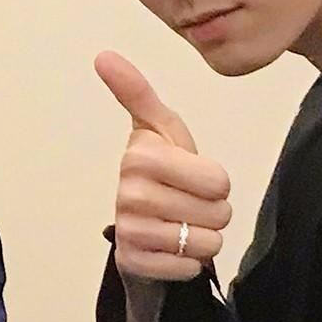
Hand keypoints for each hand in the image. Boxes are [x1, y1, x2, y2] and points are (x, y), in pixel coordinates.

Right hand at [96, 52, 233, 321]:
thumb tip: (103, 54)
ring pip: (206, 243)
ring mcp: (128, 229)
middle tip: (189, 205)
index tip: (193, 177)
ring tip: (182, 227)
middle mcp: (128, 192)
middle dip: (212, 212)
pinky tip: (171, 250)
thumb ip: (138, 93)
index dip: (216, 183)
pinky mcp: (132, 263)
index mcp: (139, 156)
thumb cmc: (161, 173)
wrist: (140, 226)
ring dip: (203, 239)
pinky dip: (188, 263)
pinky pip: (187, 267)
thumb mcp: (159, 130)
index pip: (218, 180)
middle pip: (217, 212)